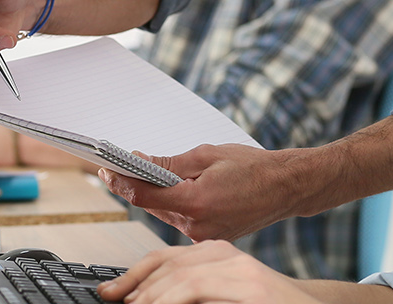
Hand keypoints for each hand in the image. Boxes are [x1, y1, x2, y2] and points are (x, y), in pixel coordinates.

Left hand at [99, 144, 308, 241]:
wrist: (286, 188)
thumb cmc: (253, 167)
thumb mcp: (207, 155)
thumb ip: (169, 162)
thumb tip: (139, 161)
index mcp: (196, 202)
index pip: (145, 194)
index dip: (121, 181)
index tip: (107, 169)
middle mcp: (198, 226)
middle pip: (152, 205)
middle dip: (134, 185)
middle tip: (116, 167)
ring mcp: (204, 236)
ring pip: (166, 213)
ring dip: (155, 195)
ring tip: (146, 173)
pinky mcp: (209, 238)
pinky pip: (181, 220)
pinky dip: (174, 204)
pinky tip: (174, 189)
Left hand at [100, 241, 317, 303]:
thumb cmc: (270, 299)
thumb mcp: (224, 282)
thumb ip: (193, 282)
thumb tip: (150, 295)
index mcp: (215, 250)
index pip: (164, 258)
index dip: (133, 275)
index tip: (111, 293)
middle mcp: (225, 253)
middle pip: (168, 264)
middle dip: (135, 286)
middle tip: (112, 300)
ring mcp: (239, 269)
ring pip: (181, 277)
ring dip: (152, 295)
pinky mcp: (250, 285)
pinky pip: (199, 288)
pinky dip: (174, 297)